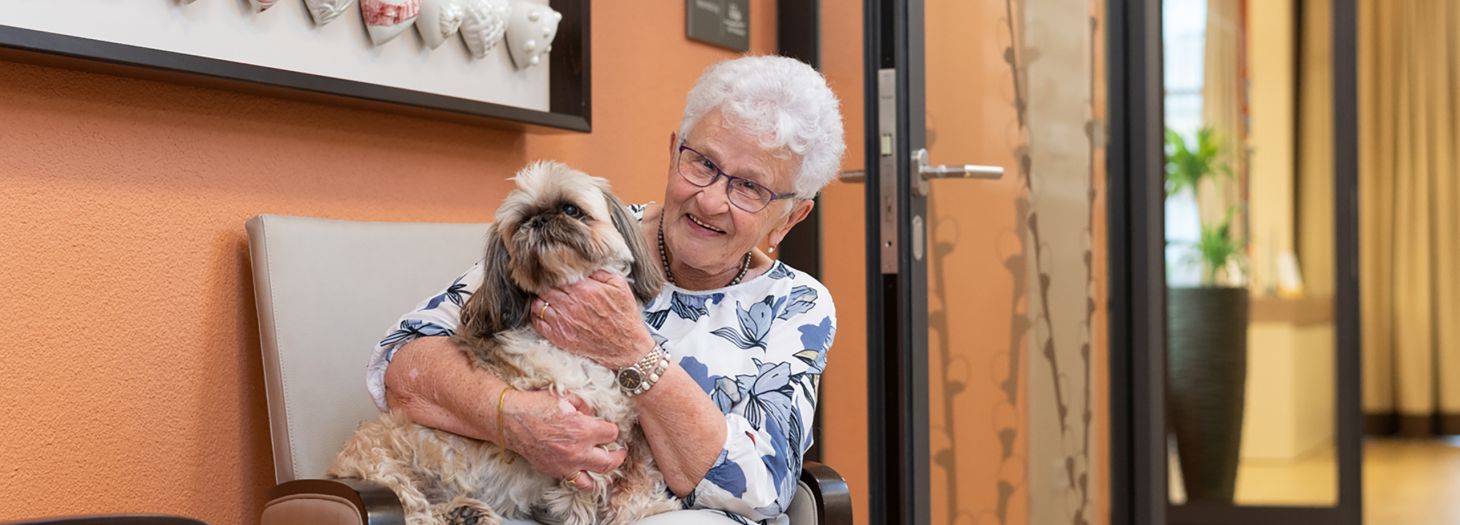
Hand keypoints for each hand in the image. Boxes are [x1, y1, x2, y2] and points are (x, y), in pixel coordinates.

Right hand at [500, 389, 626, 491]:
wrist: (511, 420)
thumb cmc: (536, 405)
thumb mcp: (566, 397)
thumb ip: (585, 406)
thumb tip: (593, 414)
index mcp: (583, 429)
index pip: (612, 434)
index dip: (612, 429)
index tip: (608, 428)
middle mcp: (577, 451)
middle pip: (610, 462)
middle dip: (618, 456)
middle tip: (619, 452)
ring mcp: (566, 465)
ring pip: (594, 480)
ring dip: (603, 473)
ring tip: (604, 465)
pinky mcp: (555, 471)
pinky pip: (574, 482)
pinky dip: (583, 479)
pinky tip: (585, 471)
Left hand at [531, 271, 654, 368]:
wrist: (626, 346)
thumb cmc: (623, 314)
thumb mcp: (619, 285)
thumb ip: (599, 271)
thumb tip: (582, 264)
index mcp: (585, 289)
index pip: (559, 275)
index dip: (557, 274)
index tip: (560, 275)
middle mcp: (571, 305)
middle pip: (546, 288)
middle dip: (548, 286)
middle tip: (553, 287)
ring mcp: (563, 322)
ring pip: (539, 303)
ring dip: (542, 299)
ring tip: (550, 299)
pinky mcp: (559, 337)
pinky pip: (537, 322)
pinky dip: (538, 315)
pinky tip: (547, 312)